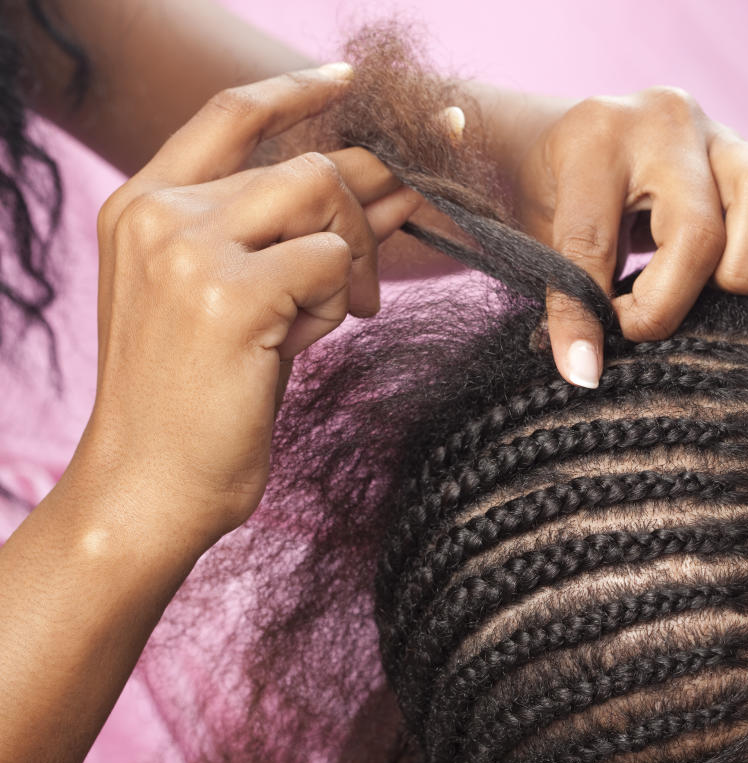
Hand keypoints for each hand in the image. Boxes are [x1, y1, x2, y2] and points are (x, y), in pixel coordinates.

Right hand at [76, 65, 421, 552]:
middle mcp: (158, 212)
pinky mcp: (227, 292)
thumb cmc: (200, 397)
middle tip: (391, 253)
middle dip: (367, 207)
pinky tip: (311, 336)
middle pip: (305, 164)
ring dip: (354, 256)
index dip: (297, 89)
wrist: (151, 485)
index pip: (230, 113)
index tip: (354, 81)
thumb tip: (386, 186)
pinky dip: (339, 298)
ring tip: (338, 311)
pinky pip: (329, 260)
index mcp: (146, 204)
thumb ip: (294, 234)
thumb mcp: (239, 296)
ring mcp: (186, 247)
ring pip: (324, 195)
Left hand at [485, 86, 747, 386]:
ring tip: (710, 297)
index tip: (582, 366)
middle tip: (639, 325)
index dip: (588, 311)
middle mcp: (670, 123)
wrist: (560, 146)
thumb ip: (561, 293)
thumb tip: (587, 374)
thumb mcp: (532, 239)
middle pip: (701, 227)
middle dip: (672, 297)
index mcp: (598, 135)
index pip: (600, 237)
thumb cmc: (547, 199)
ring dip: (742, 269)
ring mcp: (725, 137)